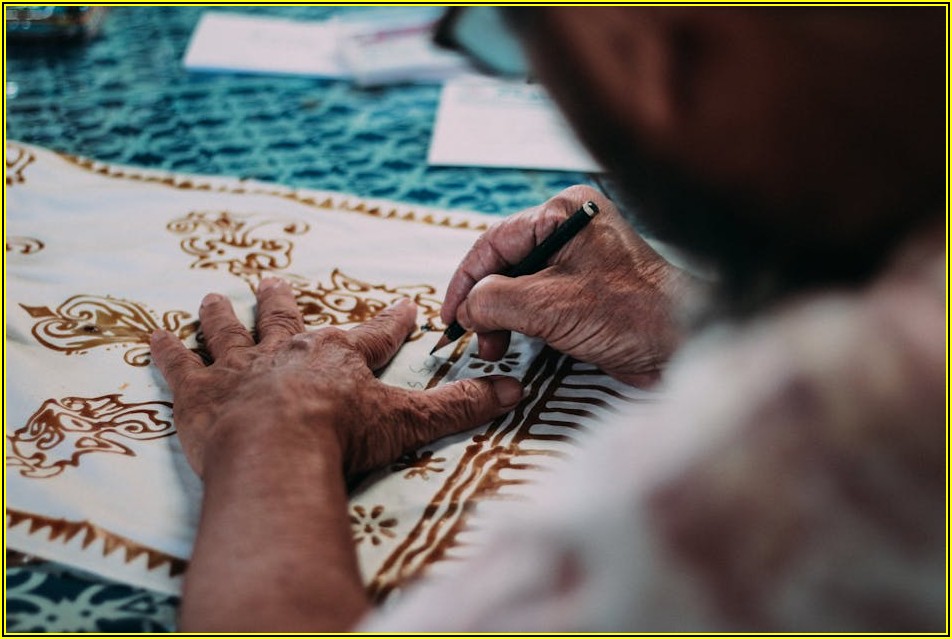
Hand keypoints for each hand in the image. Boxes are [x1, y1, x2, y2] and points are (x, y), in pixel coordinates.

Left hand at [150, 278, 523, 478]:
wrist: (279, 452)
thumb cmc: (344, 435)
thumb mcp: (410, 422)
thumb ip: (460, 407)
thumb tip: (516, 390)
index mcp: (340, 357)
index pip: (375, 334)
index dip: (391, 320)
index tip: (403, 305)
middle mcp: (288, 351)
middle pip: (286, 319)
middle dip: (282, 301)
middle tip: (274, 280)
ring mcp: (240, 369)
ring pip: (228, 332)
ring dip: (220, 315)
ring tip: (211, 297)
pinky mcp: (199, 394)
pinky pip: (179, 366)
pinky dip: (165, 351)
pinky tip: (151, 336)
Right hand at [441, 185, 690, 385]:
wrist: (684, 344)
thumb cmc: (630, 313)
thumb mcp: (548, 305)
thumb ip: (495, 301)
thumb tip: (466, 310)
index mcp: (564, 212)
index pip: (494, 242)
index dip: (465, 282)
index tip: (450, 317)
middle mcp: (571, 228)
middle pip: (505, 263)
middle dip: (485, 304)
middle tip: (476, 339)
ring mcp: (581, 258)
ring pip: (520, 285)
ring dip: (502, 318)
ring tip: (496, 347)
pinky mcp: (588, 289)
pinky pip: (540, 300)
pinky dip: (523, 323)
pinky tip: (517, 343)